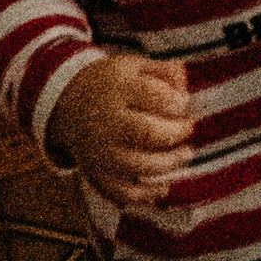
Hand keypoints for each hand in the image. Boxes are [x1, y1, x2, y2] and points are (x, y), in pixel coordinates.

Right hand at [54, 54, 191, 214]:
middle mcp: (105, 123)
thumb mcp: (136, 66)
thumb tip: (186, 87)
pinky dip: (147, 194)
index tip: (185, 104)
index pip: (151, 95)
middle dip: (175, 133)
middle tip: (189, 128)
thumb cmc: (114, 84)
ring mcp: (99, 153)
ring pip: (137, 167)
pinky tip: (164, 185)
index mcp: (116, 89)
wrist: (72, 105)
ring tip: (185, 154)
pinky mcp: (96, 176)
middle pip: (145, 133)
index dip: (175, 102)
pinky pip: (122, 193)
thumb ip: (165, 72)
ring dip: (169, 164)